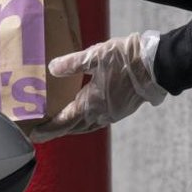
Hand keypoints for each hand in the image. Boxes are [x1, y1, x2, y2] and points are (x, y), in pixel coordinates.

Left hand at [30, 31, 167, 142]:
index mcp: (92, 103)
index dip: (48, 129)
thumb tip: (52, 68)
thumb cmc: (126, 60)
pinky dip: (86, 120)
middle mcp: (101, 113)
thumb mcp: (95, 56)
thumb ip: (72, 64)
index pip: (64, 121)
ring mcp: (113, 113)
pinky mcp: (121, 109)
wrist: (157, 65)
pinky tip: (84, 113)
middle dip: (57, 130)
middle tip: (41, 131)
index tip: (34, 135)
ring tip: (60, 124)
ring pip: (87, 125)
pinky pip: (98, 120)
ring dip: (72, 127)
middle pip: (74, 127)